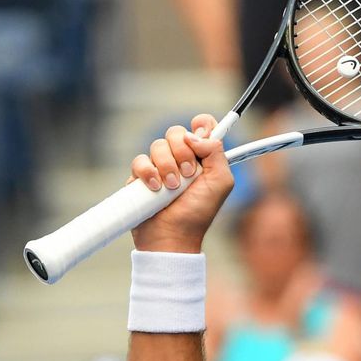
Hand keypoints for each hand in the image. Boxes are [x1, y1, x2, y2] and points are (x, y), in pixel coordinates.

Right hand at [130, 114, 233, 252]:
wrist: (172, 235)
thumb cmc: (198, 212)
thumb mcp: (220, 182)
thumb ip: (216, 154)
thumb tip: (196, 135)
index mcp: (204, 157)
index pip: (202, 127)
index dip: (201, 124)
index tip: (200, 134)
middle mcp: (182, 158)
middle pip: (176, 132)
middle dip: (182, 152)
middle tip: (188, 174)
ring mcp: (161, 165)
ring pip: (157, 145)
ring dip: (166, 166)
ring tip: (172, 188)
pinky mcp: (141, 175)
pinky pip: (139, 160)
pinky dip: (147, 172)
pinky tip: (154, 188)